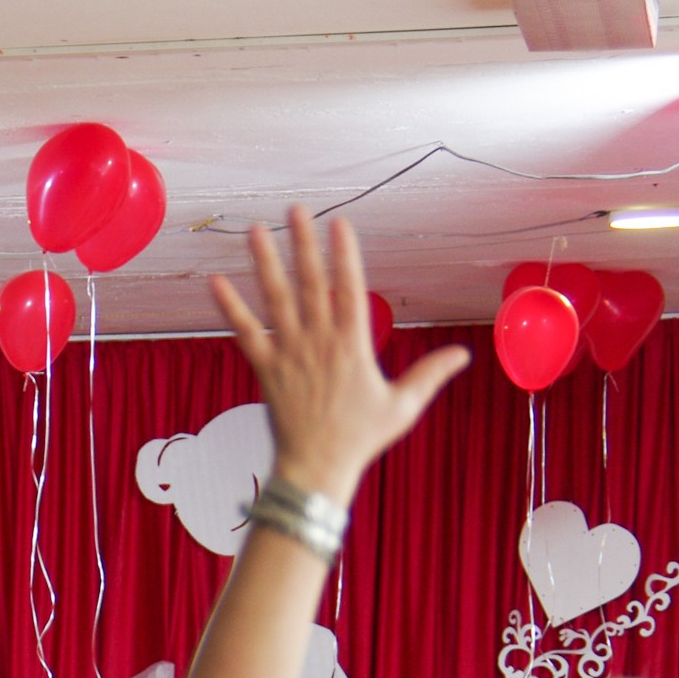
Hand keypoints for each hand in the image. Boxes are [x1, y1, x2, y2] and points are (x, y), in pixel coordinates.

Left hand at [209, 209, 470, 502]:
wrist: (317, 467)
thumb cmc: (361, 439)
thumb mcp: (403, 407)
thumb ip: (430, 374)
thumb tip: (463, 355)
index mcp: (353, 344)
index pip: (349, 288)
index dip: (344, 254)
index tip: (340, 223)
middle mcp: (319, 341)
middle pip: (310, 283)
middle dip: (303, 244)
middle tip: (296, 209)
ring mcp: (289, 353)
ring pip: (275, 299)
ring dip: (265, 262)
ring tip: (255, 231)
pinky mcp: (265, 368)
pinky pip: (244, 332)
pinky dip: (230, 308)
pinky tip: (215, 282)